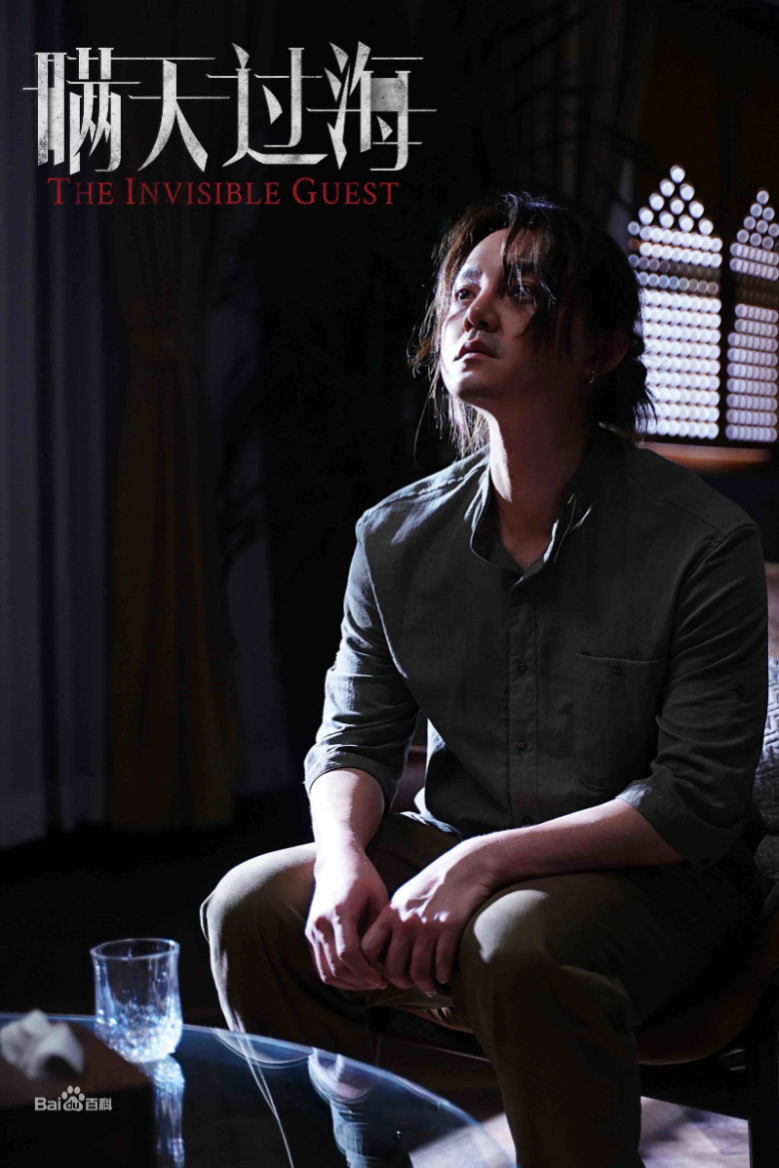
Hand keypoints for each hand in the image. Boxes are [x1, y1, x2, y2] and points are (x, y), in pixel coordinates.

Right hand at [305, 848, 389, 991]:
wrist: (336, 862)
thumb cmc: (363, 878)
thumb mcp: (378, 898)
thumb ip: (380, 930)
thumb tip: (386, 964)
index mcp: (339, 912)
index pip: (348, 954)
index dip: (365, 973)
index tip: (382, 980)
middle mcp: (320, 923)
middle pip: (336, 968)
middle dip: (359, 982)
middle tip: (379, 983)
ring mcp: (312, 929)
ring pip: (325, 971)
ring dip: (347, 983)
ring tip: (368, 982)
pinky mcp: (309, 934)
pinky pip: (320, 965)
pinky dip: (337, 976)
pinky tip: (356, 975)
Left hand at [360, 842, 495, 995]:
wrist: (466, 867)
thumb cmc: (435, 884)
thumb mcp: (405, 898)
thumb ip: (393, 921)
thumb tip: (384, 950)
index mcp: (390, 913)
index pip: (368, 949)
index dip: (374, 968)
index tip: (384, 973)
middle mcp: (405, 921)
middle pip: (393, 967)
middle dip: (402, 982)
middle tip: (411, 985)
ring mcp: (427, 925)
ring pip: (418, 971)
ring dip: (425, 985)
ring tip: (430, 987)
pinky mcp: (449, 928)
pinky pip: (441, 965)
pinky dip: (442, 976)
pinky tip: (445, 977)